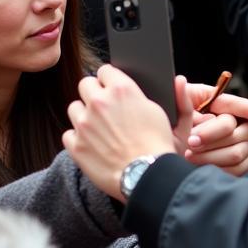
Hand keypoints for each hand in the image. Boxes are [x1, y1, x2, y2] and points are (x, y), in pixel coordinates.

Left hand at [63, 64, 176, 199]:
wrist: (146, 178)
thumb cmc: (161, 149)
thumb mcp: (176, 120)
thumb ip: (179, 97)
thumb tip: (179, 81)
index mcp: (123, 90)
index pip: (105, 70)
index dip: (110, 79)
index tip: (112, 87)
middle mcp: (100, 102)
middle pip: (84, 84)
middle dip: (94, 93)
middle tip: (105, 107)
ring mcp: (84, 123)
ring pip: (74, 108)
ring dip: (84, 115)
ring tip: (99, 129)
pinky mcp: (75, 144)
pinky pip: (68, 134)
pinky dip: (78, 139)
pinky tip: (93, 145)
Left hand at [184, 83, 247, 176]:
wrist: (172, 155)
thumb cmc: (176, 129)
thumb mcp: (175, 110)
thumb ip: (179, 98)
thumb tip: (179, 81)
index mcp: (220, 104)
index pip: (236, 104)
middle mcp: (238, 122)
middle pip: (233, 129)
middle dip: (210, 137)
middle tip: (191, 141)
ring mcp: (243, 142)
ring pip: (235, 152)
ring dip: (210, 156)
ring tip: (191, 155)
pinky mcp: (243, 162)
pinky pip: (238, 168)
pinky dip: (218, 168)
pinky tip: (203, 165)